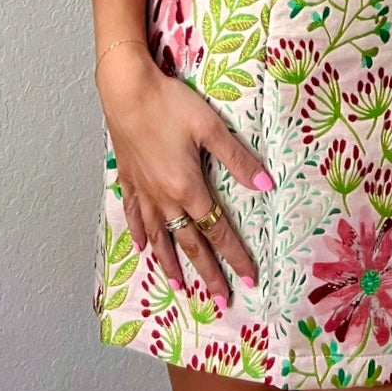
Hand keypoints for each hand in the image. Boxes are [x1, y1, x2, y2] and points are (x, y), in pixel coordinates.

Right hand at [96, 43, 271, 307]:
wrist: (126, 90)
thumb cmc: (170, 104)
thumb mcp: (210, 127)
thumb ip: (237, 159)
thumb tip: (265, 185)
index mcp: (188, 188)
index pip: (217, 231)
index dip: (234, 256)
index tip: (248, 279)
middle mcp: (165, 199)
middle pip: (189, 243)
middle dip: (206, 273)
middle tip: (219, 300)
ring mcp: (143, 191)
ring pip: (159, 237)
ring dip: (171, 263)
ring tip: (180, 286)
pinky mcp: (128, 179)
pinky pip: (134, 215)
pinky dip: (140, 234)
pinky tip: (142, 246)